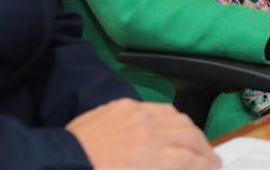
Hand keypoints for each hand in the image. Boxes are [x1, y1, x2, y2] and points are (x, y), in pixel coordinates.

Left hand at [66, 99, 219, 169]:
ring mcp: (137, 114)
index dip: (207, 166)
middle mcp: (150, 131)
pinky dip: (171, 118)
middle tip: (211, 161)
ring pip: (177, 118)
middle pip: (191, 136)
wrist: (59, 163)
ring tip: (195, 143)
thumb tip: (179, 167)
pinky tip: (172, 126)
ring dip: (191, 132)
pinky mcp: (123, 106)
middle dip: (205, 150)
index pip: (193, 160)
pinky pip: (157, 107)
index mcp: (154, 157)